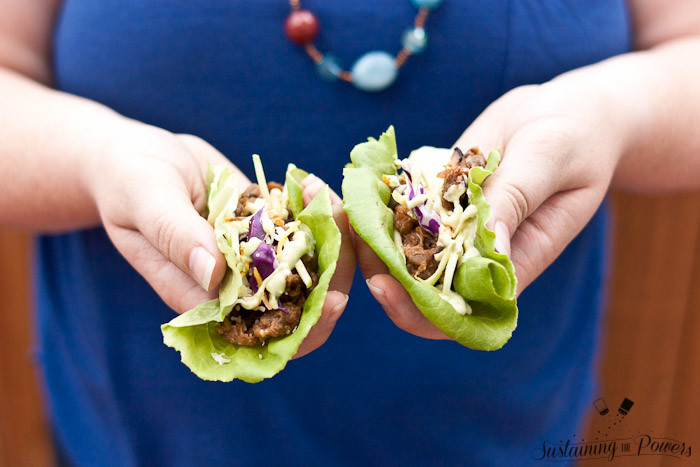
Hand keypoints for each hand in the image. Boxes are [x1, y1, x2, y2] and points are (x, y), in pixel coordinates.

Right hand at [89, 123, 353, 355]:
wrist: (138, 156)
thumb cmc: (128, 180)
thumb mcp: (145, 200)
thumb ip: (175, 237)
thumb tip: (214, 276)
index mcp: (203, 300)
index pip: (262, 334)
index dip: (304, 328)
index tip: (334, 299)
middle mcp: (235, 286)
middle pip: (300, 303)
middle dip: (334, 274)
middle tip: (341, 223)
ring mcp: (255, 258)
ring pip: (310, 265)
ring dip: (331, 236)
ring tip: (323, 193)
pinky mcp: (266, 229)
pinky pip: (303, 230)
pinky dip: (317, 212)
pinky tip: (316, 184)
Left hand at [360, 79, 623, 339]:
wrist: (564, 111)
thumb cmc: (576, 137)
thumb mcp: (549, 160)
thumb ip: (517, 198)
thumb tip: (487, 247)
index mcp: (514, 263)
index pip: (463, 308)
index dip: (421, 311)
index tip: (386, 288)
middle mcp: (479, 253)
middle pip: (423, 285)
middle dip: (382, 272)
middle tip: (350, 238)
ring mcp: (456, 226)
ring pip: (406, 247)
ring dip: (373, 236)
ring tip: (347, 210)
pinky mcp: (440, 198)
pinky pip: (405, 208)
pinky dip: (380, 201)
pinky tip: (359, 185)